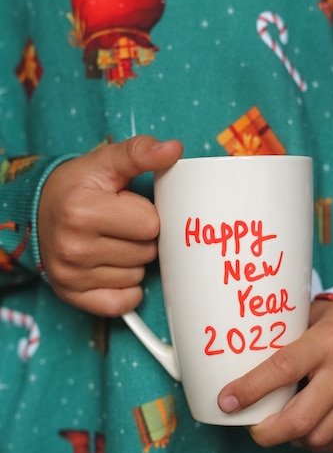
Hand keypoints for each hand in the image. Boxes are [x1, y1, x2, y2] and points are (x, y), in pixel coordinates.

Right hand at [38, 136, 182, 315]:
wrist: (38, 212)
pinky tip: (114, 269)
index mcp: (82, 211)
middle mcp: (73, 247)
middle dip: (142, 239)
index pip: (150, 224)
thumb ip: (139, 153)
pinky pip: (122, 304)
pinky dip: (126, 290)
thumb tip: (173, 149)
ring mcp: (72, 276)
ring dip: (134, 262)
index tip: (127, 208)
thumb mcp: (104, 163)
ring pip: (137, 277)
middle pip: (146, 253)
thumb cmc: (76, 188)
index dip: (146, 214)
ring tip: (112, 244)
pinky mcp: (74, 296)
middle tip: (120, 227)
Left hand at [218, 300, 332, 451]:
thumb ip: (285, 337)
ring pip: (318, 436)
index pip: (282, 368)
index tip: (226, 402)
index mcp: (325, 342)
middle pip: (299, 418)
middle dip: (267, 432)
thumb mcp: (313, 317)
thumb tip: (240, 358)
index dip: (250, 389)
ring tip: (283, 428)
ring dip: (293, 438)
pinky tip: (309, 432)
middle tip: (253, 429)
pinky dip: (318, 443)